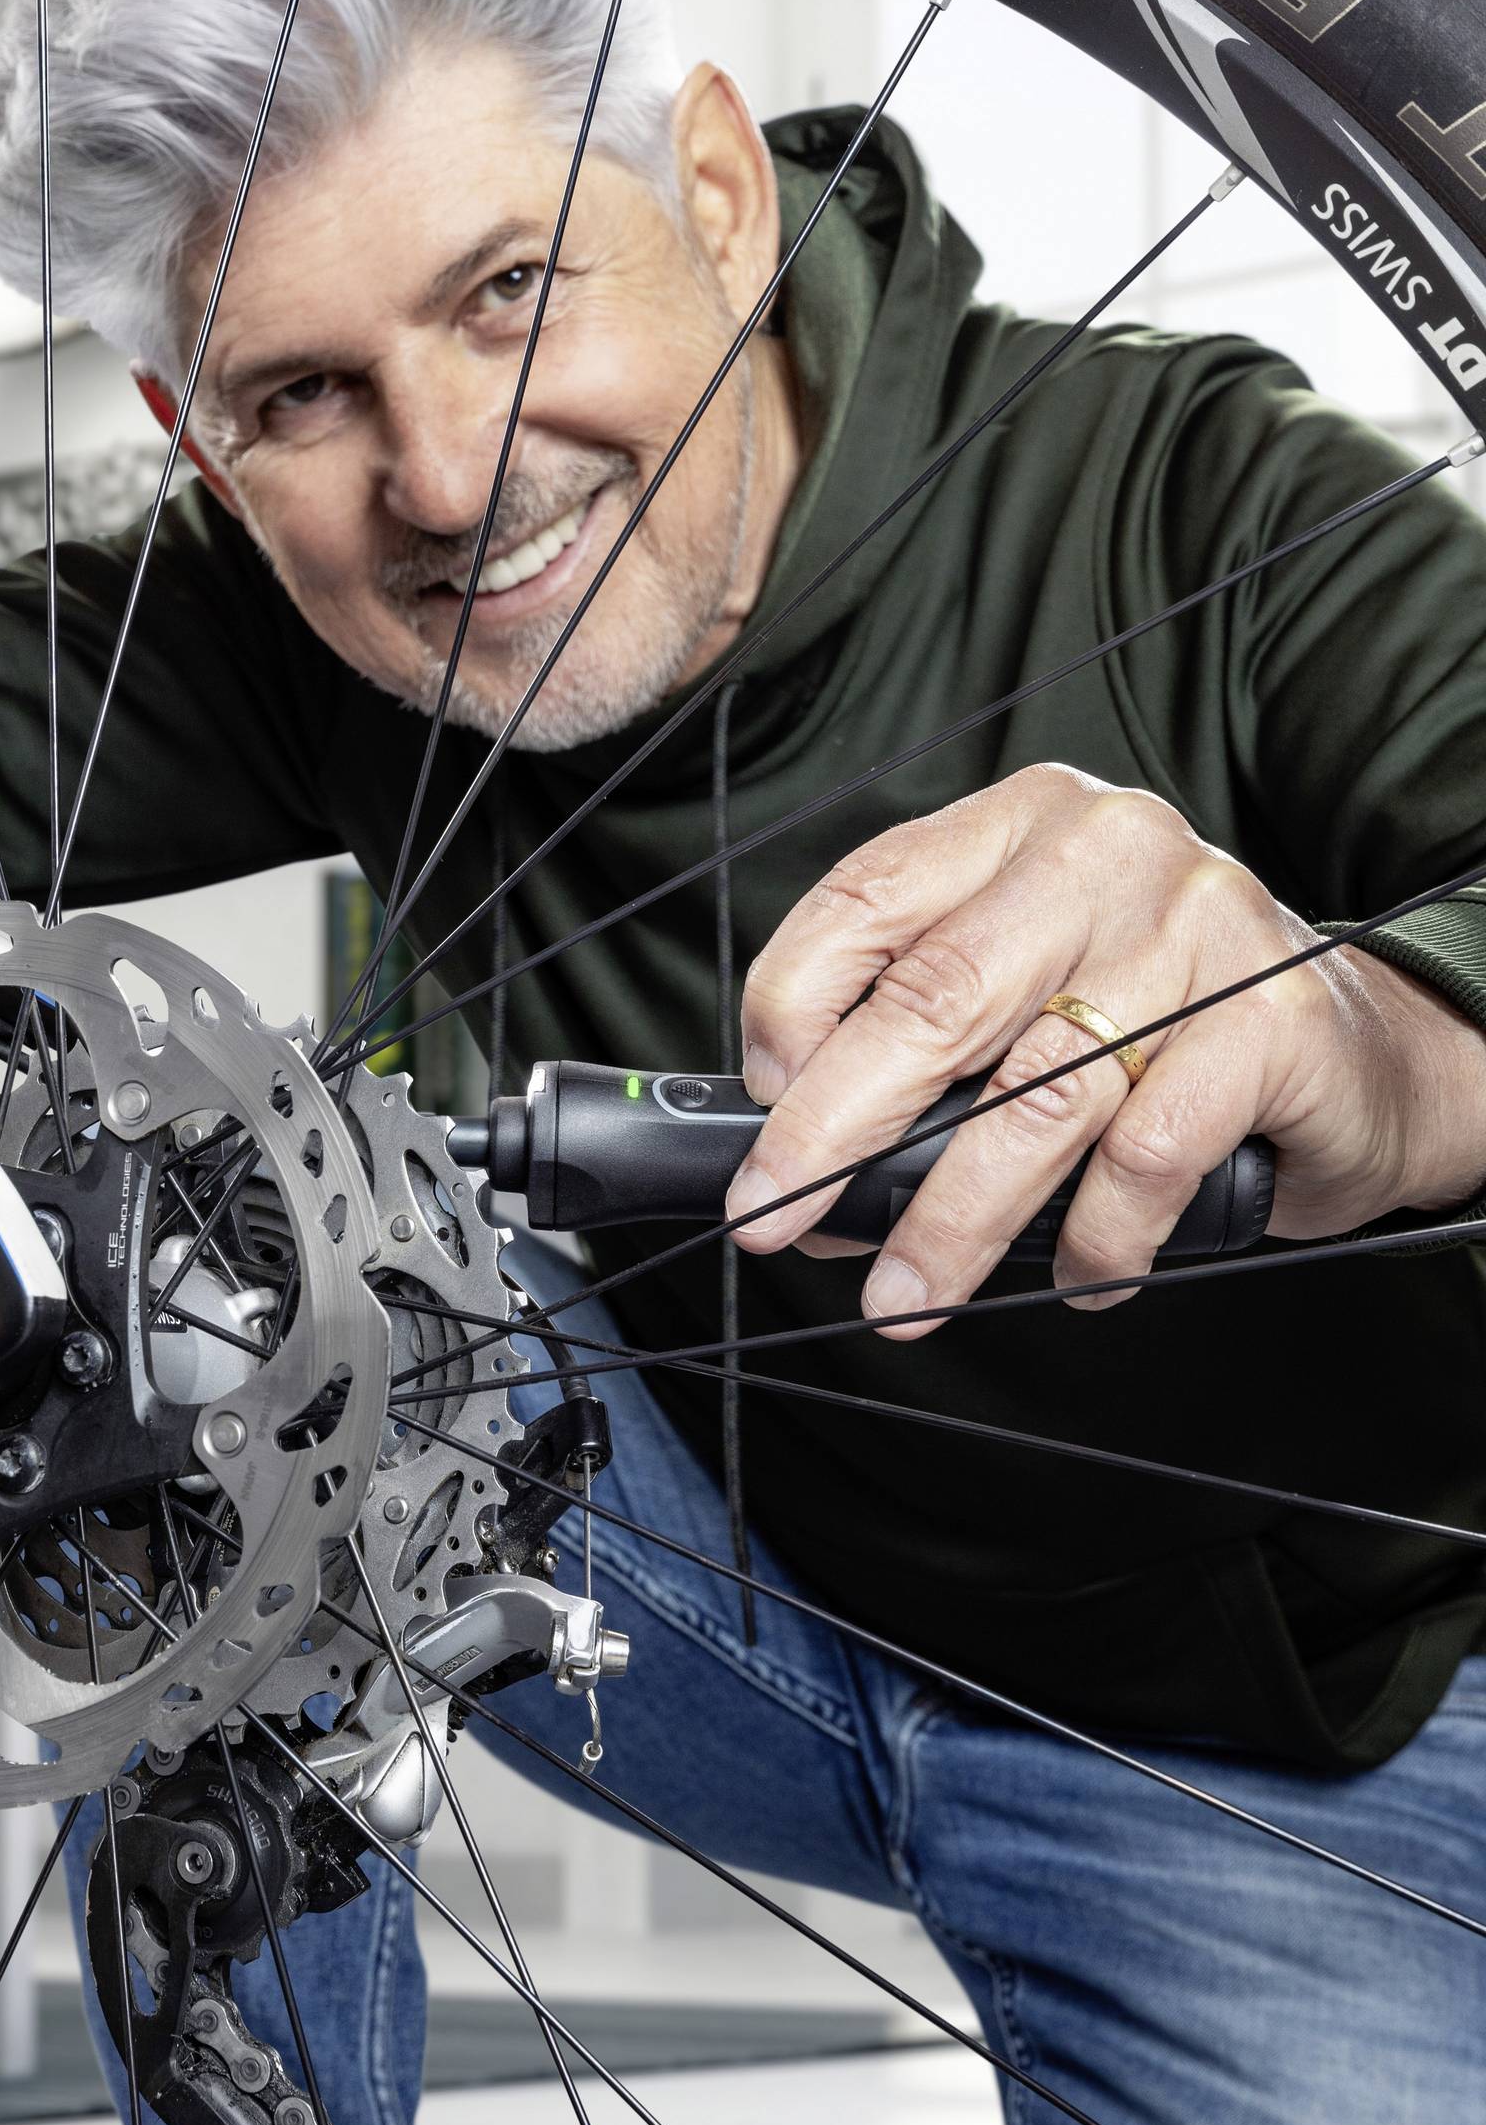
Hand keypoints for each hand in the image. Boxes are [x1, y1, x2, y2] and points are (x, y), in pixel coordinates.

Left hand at [727, 763, 1485, 1336]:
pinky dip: (1095, 1239)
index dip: (789, 1012)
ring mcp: (1196, 926)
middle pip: (933, 999)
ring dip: (951, 1222)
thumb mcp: (1032, 990)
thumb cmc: (1165, 1024)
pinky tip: (1079, 1277)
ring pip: (1034, 1094)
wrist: (1365, 1054)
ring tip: (907, 1299)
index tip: (760, 1112)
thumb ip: (926, 1044)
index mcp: (1021, 825)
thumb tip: (792, 1159)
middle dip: (834, 1132)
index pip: (866, 898)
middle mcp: (1104, 853)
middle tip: (777, 1222)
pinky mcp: (1271, 1019)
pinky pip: (1144, 1155)